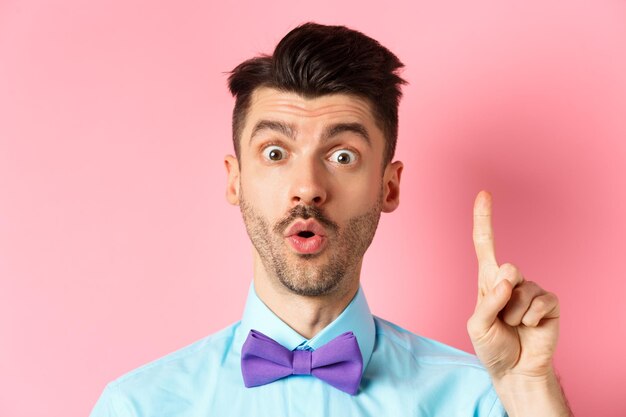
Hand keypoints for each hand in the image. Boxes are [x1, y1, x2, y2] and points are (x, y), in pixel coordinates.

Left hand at [467, 191, 559, 380]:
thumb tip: (508, 277)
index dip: (484, 219)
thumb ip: (488, 301)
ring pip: (522, 290)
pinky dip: (530, 319)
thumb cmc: (492, 346)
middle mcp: (510, 281)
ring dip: (513, 315)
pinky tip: (529, 328)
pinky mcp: (549, 303)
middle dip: (502, 296)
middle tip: (502, 318)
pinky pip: (540, 302)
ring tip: (513, 327)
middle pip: (507, 268)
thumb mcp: (478, 326)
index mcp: (487, 281)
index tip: (484, 194)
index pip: (485, 245)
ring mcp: (531, 290)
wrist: (514, 370)